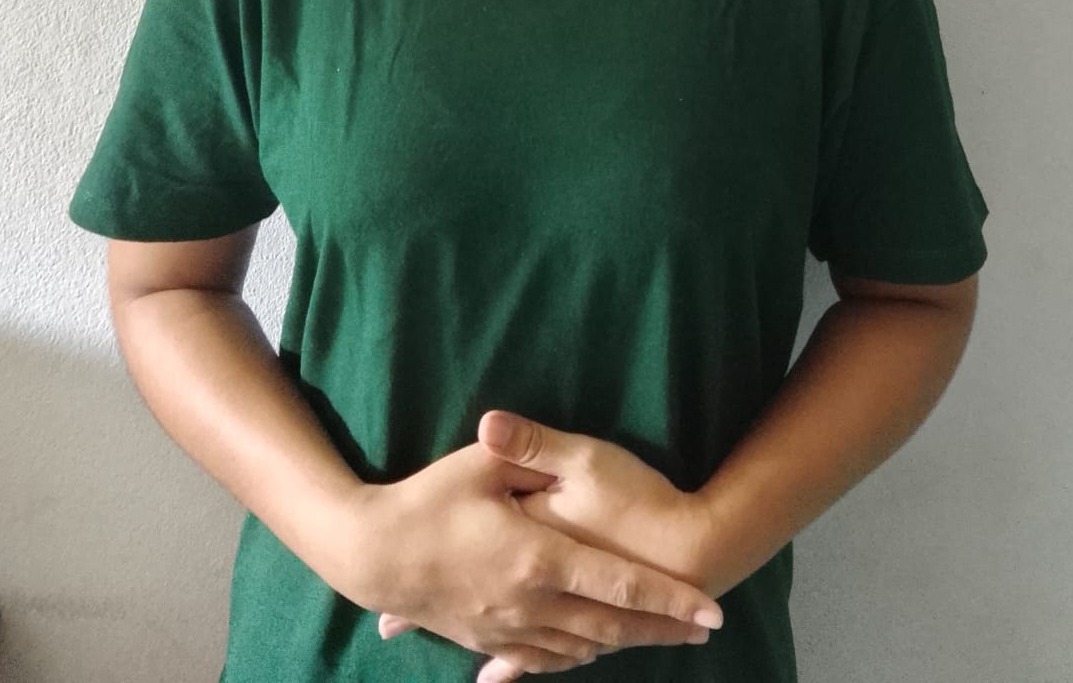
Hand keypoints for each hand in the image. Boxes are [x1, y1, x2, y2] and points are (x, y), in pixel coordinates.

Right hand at [377, 413, 720, 682]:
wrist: (373, 554)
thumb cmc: (429, 500)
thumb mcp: (482, 464)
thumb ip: (527, 450)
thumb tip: (564, 434)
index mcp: (541, 557)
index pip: (621, 586)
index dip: (668, 601)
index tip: (709, 612)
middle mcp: (533, 602)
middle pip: (610, 626)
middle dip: (659, 631)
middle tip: (700, 632)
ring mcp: (508, 628)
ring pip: (580, 648)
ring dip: (623, 646)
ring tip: (659, 641)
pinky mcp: (484, 638)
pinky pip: (541, 660)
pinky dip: (572, 659)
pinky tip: (586, 656)